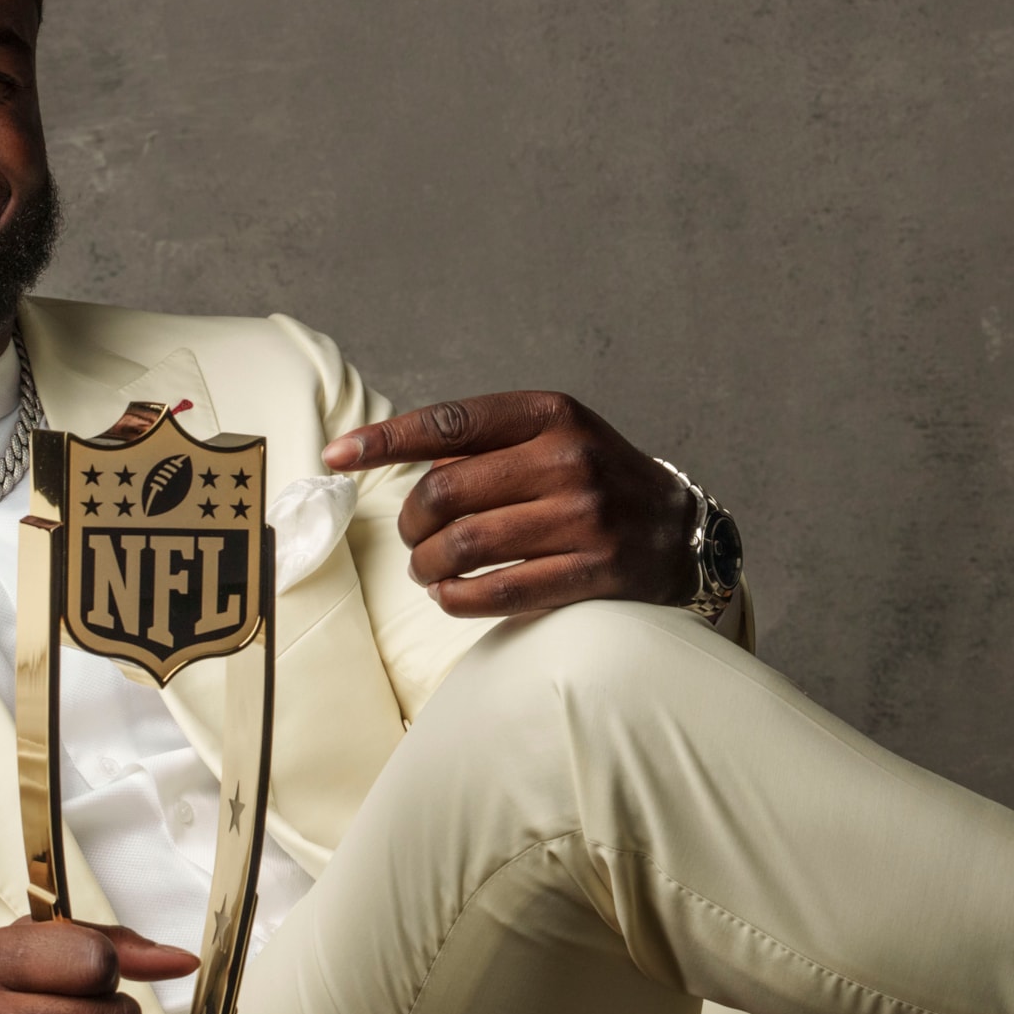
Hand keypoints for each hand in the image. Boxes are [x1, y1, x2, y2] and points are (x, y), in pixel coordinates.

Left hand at [323, 391, 696, 618]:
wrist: (677, 530)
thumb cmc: (594, 479)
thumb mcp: (553, 436)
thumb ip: (486, 445)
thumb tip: (405, 466)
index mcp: (551, 414)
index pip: (450, 423)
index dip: (384, 441)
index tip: (336, 457)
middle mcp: (569, 459)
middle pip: (445, 494)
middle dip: (410, 523)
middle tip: (412, 538)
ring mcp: (584, 518)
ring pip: (464, 547)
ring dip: (426, 566)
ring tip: (426, 570)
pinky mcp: (594, 572)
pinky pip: (498, 592)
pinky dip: (456, 599)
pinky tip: (448, 596)